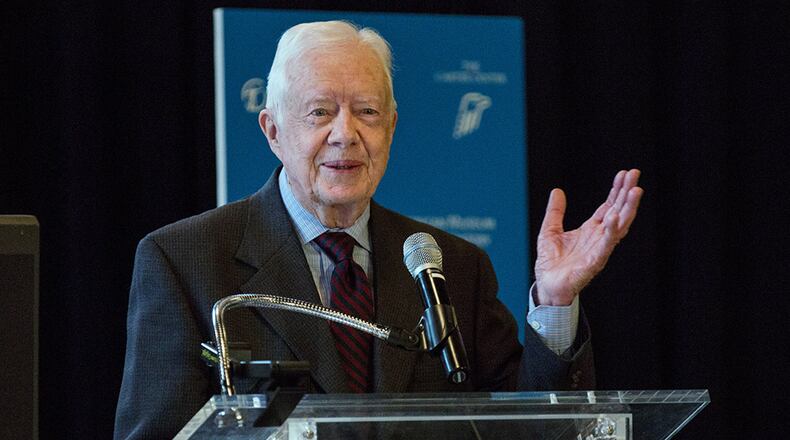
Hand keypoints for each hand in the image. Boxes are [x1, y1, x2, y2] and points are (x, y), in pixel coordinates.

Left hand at [534, 169, 642, 305]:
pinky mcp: (595, 261)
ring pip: (619, 226)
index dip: (616, 190)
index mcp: (590, 230)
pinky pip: (606, 245)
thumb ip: (555, 212)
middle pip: (618, 211)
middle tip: (635, 175)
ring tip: (634, 191)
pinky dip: (611, 230)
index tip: (624, 174)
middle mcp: (599, 237)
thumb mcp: (549, 230)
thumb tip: (557, 191)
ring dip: (627, 208)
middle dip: (627, 193)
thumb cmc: (551, 263)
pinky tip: (614, 216)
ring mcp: (599, 249)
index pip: (608, 206)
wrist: (547, 286)